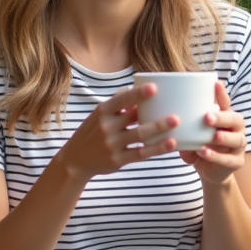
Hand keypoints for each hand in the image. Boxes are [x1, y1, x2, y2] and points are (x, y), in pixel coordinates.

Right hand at [57, 83, 178, 181]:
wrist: (75, 161)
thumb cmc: (91, 133)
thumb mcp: (98, 115)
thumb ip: (116, 103)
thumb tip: (134, 88)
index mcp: (102, 112)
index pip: (121, 100)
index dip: (137, 94)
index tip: (153, 88)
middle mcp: (106, 127)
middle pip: (133, 118)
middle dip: (154, 115)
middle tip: (174, 113)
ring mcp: (112, 144)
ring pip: (140, 135)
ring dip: (158, 129)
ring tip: (175, 123)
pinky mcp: (117, 160)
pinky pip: (140, 153)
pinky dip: (156, 149)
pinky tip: (170, 144)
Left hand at [179, 81, 246, 185]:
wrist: (209, 172)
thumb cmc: (200, 147)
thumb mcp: (191, 136)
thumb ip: (185, 128)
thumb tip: (167, 118)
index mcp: (226, 119)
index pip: (225, 104)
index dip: (222, 94)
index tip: (215, 83)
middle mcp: (236, 130)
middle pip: (235, 120)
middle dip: (223, 118)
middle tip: (208, 117)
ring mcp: (238, 147)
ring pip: (236, 139)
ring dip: (224, 137)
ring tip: (213, 136)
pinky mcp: (236, 162)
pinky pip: (228, 159)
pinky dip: (215, 156)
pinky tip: (203, 152)